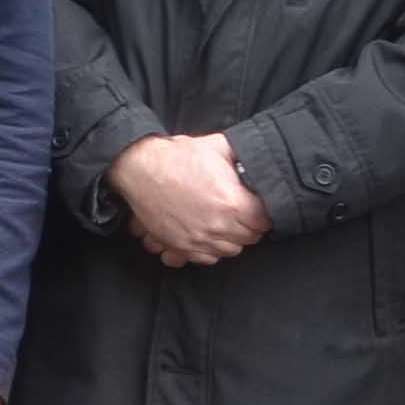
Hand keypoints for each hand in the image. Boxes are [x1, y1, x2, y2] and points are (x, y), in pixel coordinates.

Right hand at [111, 133, 269, 267]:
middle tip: (242, 213)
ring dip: (231, 238)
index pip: (265, 222)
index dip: (264, 213)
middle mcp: (217, 226)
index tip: (257, 206)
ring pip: (230, 250)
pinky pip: (207, 258)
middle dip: (250, 225)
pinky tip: (209, 234)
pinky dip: (211, 249)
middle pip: (250, 238)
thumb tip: (257, 163)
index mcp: (232, 203)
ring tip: (225, 223)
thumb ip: (242, 156)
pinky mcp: (180, 245)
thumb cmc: (177, 156)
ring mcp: (197, 239)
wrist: (139, 168)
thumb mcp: (217, 146)